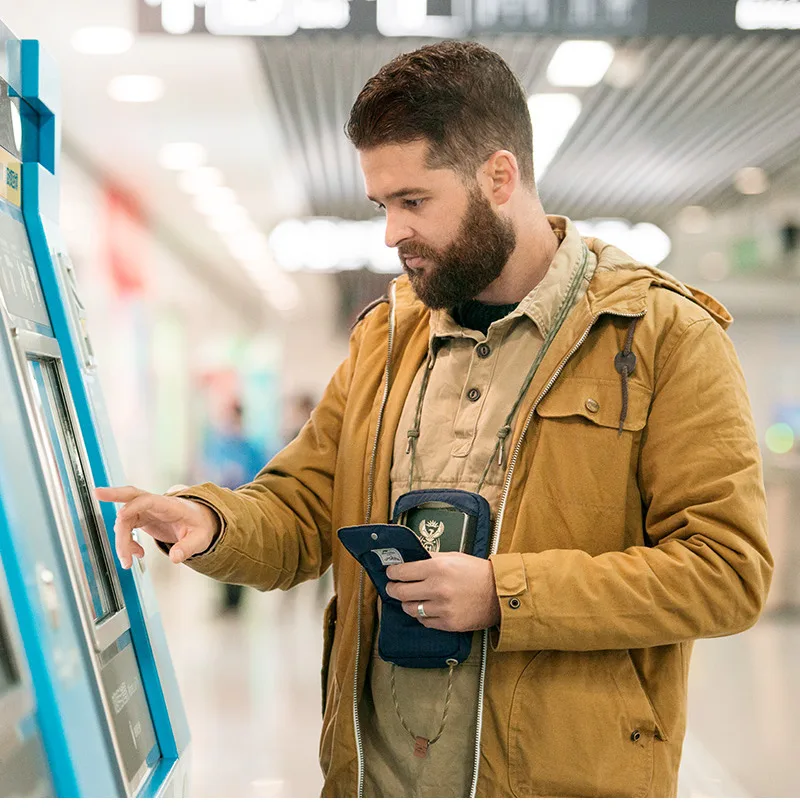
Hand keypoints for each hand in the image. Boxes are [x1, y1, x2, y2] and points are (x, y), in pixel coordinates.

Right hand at [95, 486, 220, 568]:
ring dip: (122, 540)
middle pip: (132, 494)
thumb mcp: (201, 539)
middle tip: (96, 493)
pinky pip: (128, 527)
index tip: (120, 516)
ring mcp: (148, 510)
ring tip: (128, 562)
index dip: (133, 507)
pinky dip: (127, 542)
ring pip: (125, 519)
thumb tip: (175, 558)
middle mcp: (156, 505)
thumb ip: (188, 547)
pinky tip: (137, 554)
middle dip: (114, 494)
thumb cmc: (201, 527)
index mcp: (170, 505)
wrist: (201, 523)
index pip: (149, 500)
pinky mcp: (143, 518)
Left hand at [385, 553, 500, 631]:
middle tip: (393, 587)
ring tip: (412, 598)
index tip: (390, 573)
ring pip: (410, 609)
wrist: (500, 593)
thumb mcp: (454, 557)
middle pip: (400, 592)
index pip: (402, 572)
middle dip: (393, 589)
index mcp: (437, 568)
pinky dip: (423, 615)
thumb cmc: (478, 573)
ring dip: (408, 603)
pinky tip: (427, 608)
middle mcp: (437, 588)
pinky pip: (424, 621)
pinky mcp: (448, 623)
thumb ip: (431, 557)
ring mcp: (442, 607)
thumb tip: (412, 558)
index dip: (392, 573)